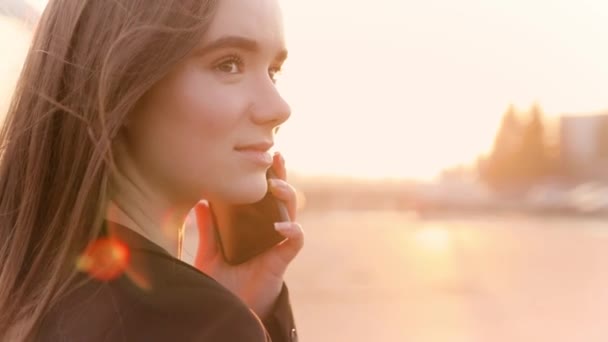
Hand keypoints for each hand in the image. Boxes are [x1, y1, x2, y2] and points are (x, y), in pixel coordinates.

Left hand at [193, 152, 303, 319]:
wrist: (229, 309)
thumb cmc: (222, 281)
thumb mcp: (210, 250)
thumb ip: (209, 228)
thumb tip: (199, 201)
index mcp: (252, 224)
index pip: (261, 194)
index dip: (264, 175)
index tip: (262, 154)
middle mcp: (267, 229)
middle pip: (280, 196)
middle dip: (280, 175)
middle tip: (275, 156)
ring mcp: (277, 242)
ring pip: (292, 211)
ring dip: (287, 195)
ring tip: (275, 186)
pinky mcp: (282, 259)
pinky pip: (295, 240)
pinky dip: (291, 229)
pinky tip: (278, 224)